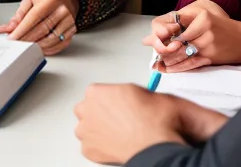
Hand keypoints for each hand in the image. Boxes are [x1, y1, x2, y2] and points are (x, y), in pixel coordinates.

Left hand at [0, 0, 78, 53]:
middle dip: (27, 39)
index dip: (21, 30)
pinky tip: (40, 49)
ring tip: (26, 48)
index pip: (34, 18)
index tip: (12, 38)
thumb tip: (7, 28)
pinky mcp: (72, 30)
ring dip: (37, 46)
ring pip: (51, 39)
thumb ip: (19, 14)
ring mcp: (69, 21)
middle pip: (42, 29)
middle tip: (16, 44)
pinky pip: (60, 44)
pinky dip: (48, 49)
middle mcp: (62, 10)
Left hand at [74, 84, 189, 162]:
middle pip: (86, 108)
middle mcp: (87, 109)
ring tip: (115, 134)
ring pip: (86, 128)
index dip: (110, 100)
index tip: (118, 105)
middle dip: (99, 114)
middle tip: (116, 120)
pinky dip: (99, 148)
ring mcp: (86, 130)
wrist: (155, 147)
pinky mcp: (89, 150)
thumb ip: (141, 92)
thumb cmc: (153, 122)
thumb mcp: (153, 94)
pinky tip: (113, 147)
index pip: (97, 92)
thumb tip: (146, 96)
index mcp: (97, 91)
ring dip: (96, 130)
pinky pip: (89, 147)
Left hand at [143, 0, 240, 71]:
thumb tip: (159, 27)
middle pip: (177, 42)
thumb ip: (181, 19)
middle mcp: (205, 31)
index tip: (152, 39)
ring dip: (168, 60)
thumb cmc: (221, 26)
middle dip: (163, 49)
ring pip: (183, 54)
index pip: (176, 25)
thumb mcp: (202, 14)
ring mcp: (209, 45)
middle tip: (152, 54)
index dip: (162, 34)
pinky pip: (192, 64)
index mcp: (202, 17)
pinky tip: (169, 69)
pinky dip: (179, 67)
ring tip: (157, 64)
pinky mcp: (212, 58)